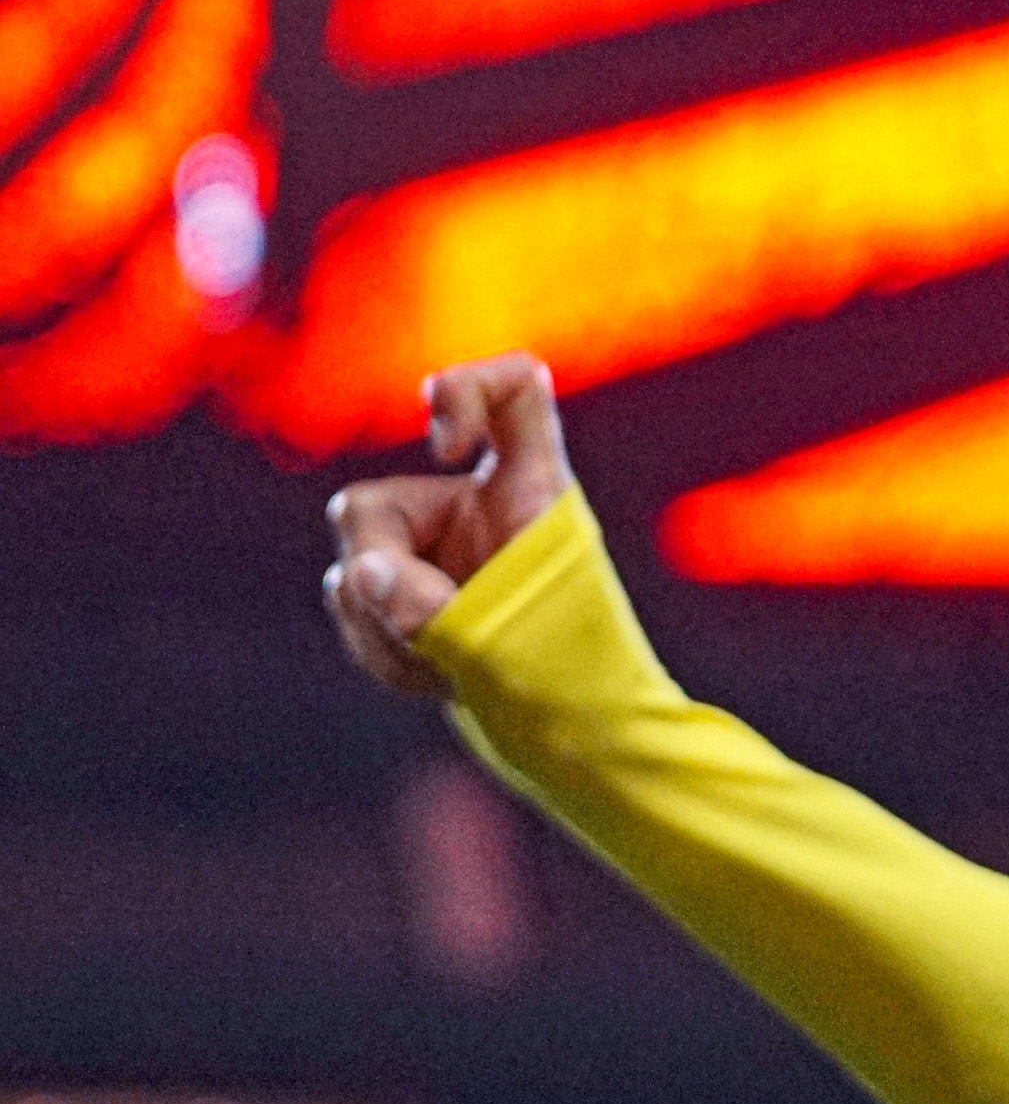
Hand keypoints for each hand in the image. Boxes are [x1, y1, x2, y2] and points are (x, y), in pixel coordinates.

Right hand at [319, 353, 575, 697]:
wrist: (557, 716)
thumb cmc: (564, 654)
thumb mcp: (521, 625)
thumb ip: (435, 604)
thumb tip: (361, 575)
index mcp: (523, 485)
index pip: (511, 388)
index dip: (463, 393)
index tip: (450, 451)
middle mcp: (464, 505)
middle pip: (364, 508)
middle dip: (383, 579)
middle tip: (434, 624)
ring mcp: (421, 549)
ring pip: (350, 573)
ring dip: (388, 632)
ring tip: (451, 666)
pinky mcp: (392, 594)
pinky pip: (349, 610)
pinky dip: (384, 653)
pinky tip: (433, 674)